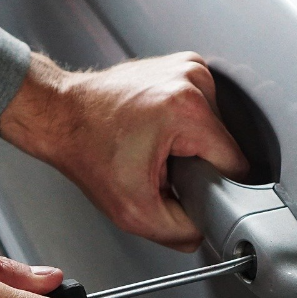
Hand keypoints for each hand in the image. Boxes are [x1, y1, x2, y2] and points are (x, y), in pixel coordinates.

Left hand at [0, 52, 248, 251]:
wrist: (60, 115)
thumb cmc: (87, 150)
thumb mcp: (134, 211)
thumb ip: (180, 232)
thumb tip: (205, 231)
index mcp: (187, 110)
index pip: (235, 164)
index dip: (212, 186)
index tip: (184, 186)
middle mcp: (192, 79)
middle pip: (224, 145)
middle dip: (198, 164)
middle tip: (161, 167)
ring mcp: (188, 67)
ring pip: (215, 128)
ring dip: (191, 145)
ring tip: (156, 147)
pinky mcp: (182, 65)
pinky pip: (202, 110)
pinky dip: (185, 126)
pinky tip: (157, 130)